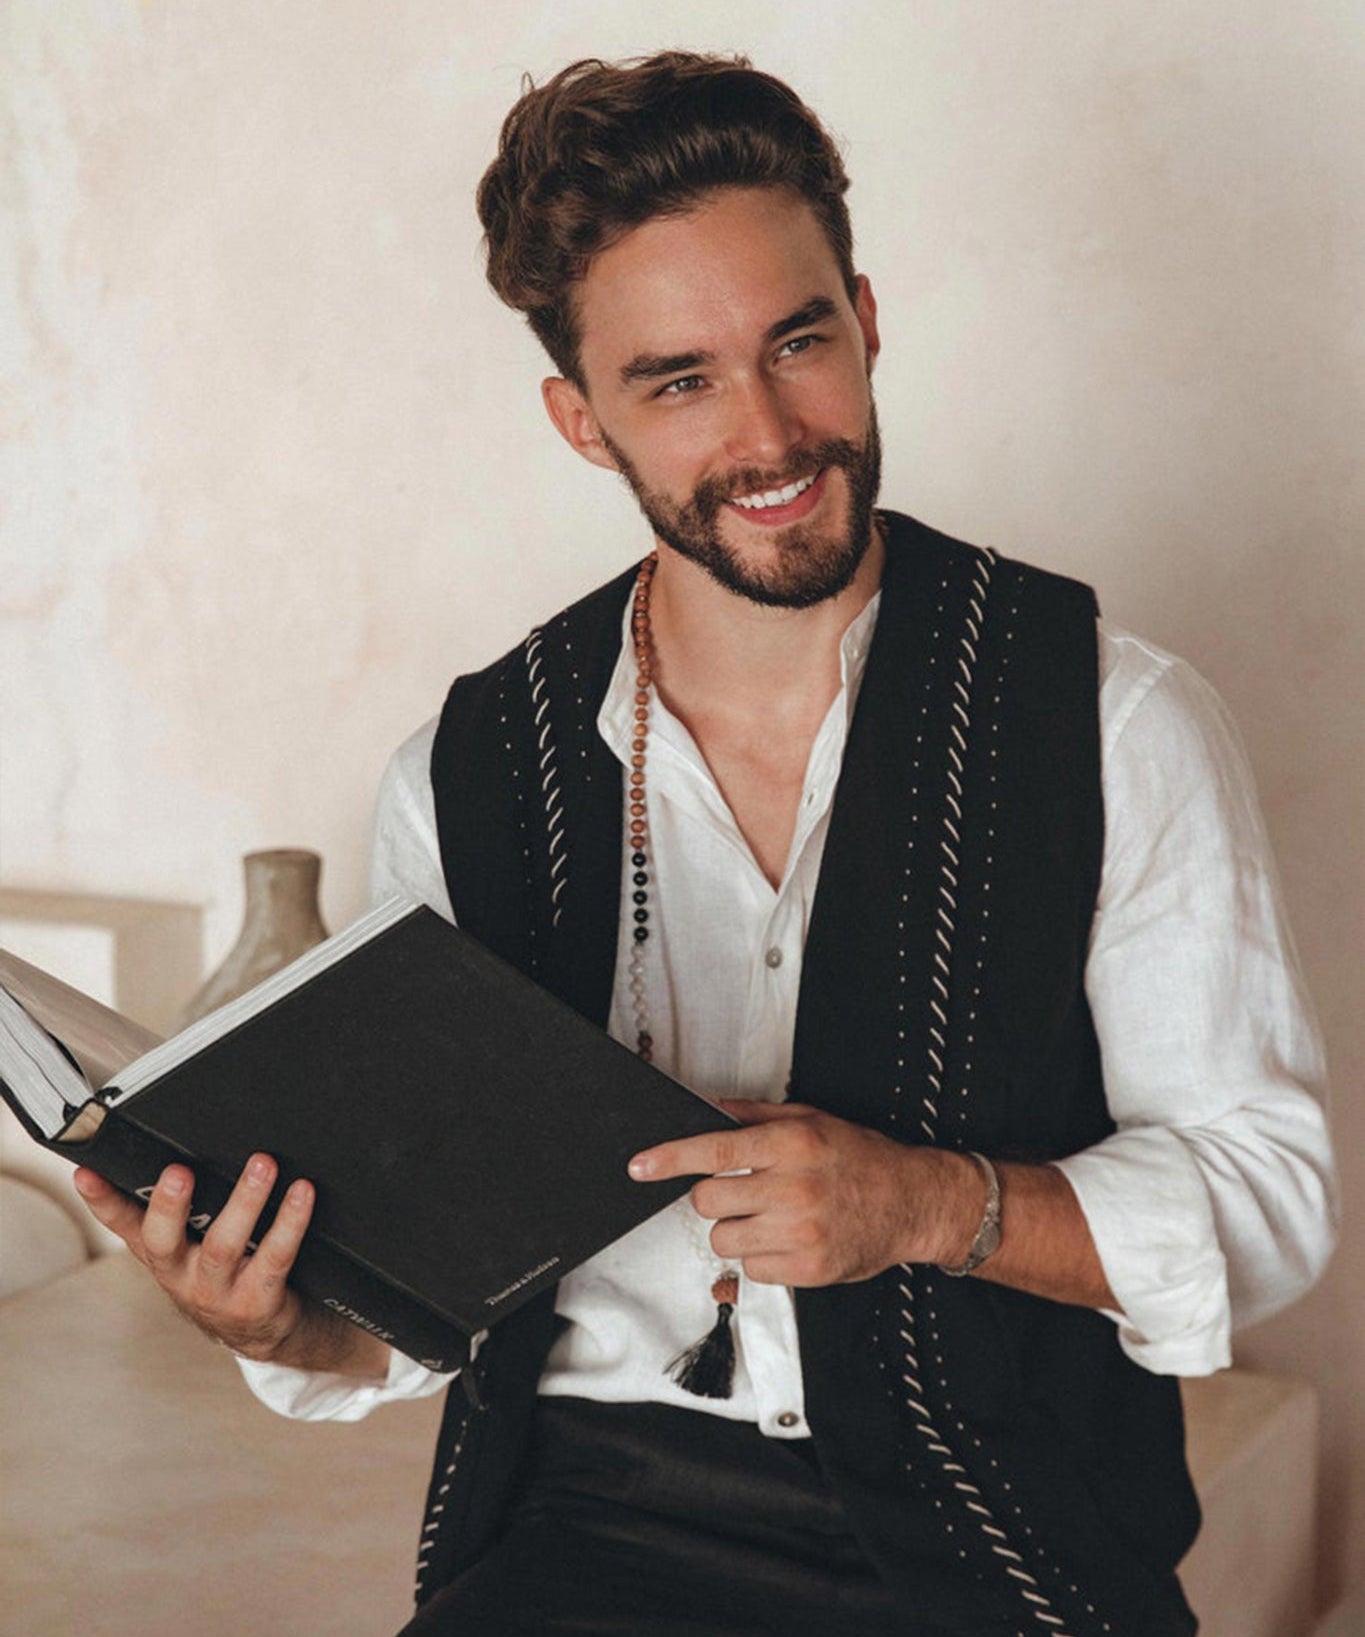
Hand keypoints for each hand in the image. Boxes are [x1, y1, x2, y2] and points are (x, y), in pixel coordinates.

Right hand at [73, 1155, 385, 1374]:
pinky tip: (302, 1192)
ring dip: (244, 1201)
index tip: (86, 1172)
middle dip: (169, 1205)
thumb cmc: (224, 1267)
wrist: (260, 1326)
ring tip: (262, 1164)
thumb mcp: (191, 1241)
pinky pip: (276, 1257)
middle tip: (178, 1171)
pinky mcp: (256, 1301)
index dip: (100, 1200)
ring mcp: (216, 1291)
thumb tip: (182, 1137)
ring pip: (225, 1245)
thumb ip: (181, 1202)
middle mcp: (180, 1273)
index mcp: (159, 1251)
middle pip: (165, 1240)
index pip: (122, 1223)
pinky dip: (291, 1221)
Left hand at [629, 1101, 977, 1286]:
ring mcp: (800, 1232)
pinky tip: (788, 1240)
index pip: (715, 1150)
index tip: (640, 1165)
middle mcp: (794, 1188)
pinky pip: (751, 1271)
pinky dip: (761, 1258)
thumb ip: (757, 1115)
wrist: (914, 1203)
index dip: (670, 1158)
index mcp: (792, 1145)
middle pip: (708, 1202)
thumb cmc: (862, 1158)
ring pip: (724, 1240)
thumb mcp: (813, 1120)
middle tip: (742, 1194)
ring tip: (770, 1218)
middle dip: (714, 1199)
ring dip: (736, 1231)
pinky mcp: (808, 1269)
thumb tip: (710, 1107)